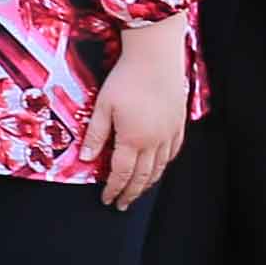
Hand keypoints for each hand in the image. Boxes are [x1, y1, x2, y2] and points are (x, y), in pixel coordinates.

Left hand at [87, 23, 193, 211]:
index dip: (114, 189)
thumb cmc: (126, 80)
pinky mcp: (178, 124)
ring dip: (148, 182)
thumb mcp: (102, 107)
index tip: (107, 199)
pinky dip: (164, 165)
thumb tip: (87, 158)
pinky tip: (158, 167)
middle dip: (131, 193)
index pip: (122, 173)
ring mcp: (169, 133)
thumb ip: (95, 135)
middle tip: (122, 204)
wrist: (156, 59)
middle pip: (143, 176)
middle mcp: (154, 141)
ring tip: (138, 191)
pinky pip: (173, 152)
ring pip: (160, 167)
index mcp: (133, 139)